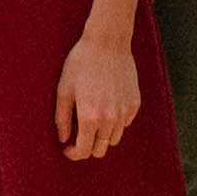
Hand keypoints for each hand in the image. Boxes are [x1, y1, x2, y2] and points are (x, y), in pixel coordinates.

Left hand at [57, 28, 143, 161]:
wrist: (108, 42)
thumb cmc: (81, 63)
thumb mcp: (64, 89)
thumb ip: (62, 118)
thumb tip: (63, 139)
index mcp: (90, 117)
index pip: (84, 150)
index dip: (73, 154)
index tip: (67, 148)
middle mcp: (110, 119)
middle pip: (101, 149)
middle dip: (88, 147)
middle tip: (79, 136)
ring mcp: (125, 112)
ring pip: (113, 138)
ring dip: (102, 136)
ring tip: (92, 120)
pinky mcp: (134, 104)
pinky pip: (125, 123)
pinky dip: (115, 122)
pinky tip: (106, 107)